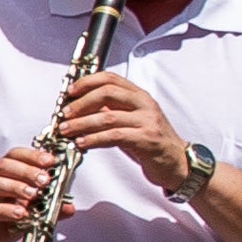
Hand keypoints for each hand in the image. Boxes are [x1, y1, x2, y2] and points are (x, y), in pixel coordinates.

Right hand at [0, 140, 71, 238]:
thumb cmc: (3, 223)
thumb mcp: (31, 213)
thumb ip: (49, 208)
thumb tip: (70, 207)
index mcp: (1, 175)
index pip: (14, 156)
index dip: (32, 155)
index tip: (50, 161)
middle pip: (3, 166)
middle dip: (26, 171)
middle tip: (44, 180)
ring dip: (14, 186)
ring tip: (33, 195)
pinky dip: (4, 210)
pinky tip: (20, 214)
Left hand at [53, 71, 199, 198]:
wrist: (177, 162)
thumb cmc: (149, 141)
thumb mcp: (130, 120)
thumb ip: (111, 110)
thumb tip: (80, 106)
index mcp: (139, 96)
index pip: (111, 78)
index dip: (87, 82)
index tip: (69, 92)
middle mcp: (144, 104)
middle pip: (107, 93)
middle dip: (81, 103)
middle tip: (64, 114)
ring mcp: (147, 121)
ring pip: (108, 116)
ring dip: (82, 123)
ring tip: (66, 130)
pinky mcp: (147, 139)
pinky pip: (115, 136)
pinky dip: (94, 139)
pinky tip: (81, 143)